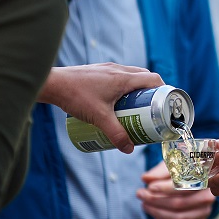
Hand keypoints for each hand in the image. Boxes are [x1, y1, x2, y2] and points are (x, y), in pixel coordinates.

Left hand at [37, 63, 163, 152]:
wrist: (52, 83)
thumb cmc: (76, 97)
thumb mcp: (99, 118)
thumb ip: (116, 134)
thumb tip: (129, 149)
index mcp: (123, 78)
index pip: (153, 80)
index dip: (164, 92)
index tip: (166, 106)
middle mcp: (118, 69)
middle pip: (144, 78)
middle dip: (151, 94)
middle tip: (151, 112)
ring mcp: (107, 69)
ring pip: (131, 77)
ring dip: (137, 91)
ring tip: (134, 109)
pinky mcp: (97, 72)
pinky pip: (118, 77)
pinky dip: (124, 88)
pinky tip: (115, 102)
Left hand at [136, 162, 216, 218]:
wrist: (196, 181)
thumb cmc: (183, 169)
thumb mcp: (173, 165)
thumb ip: (160, 171)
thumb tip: (146, 179)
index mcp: (205, 178)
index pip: (185, 186)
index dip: (165, 188)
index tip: (149, 186)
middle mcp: (208, 196)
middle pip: (180, 203)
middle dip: (156, 200)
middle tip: (140, 194)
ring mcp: (205, 211)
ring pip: (179, 218)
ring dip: (157, 213)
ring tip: (144, 204)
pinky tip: (154, 215)